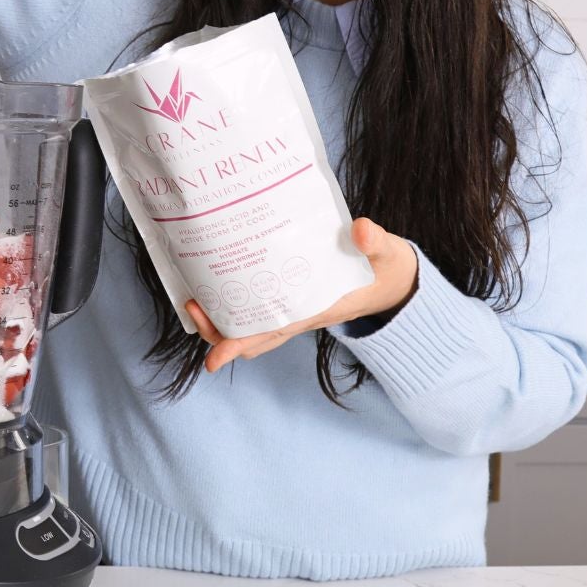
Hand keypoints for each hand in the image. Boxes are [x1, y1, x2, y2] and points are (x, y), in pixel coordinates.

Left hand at [185, 218, 418, 373]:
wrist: (395, 279)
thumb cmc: (387, 267)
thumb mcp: (387, 253)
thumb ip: (376, 241)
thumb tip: (361, 230)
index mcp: (319, 309)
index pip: (273, 332)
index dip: (241, 344)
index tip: (214, 356)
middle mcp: (301, 314)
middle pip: (252, 336)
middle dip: (218, 330)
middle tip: (191, 304)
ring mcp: (295, 308)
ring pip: (251, 326)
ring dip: (222, 319)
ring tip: (196, 295)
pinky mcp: (293, 297)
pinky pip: (259, 309)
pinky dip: (237, 304)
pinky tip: (220, 281)